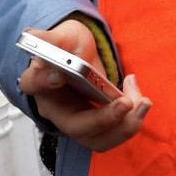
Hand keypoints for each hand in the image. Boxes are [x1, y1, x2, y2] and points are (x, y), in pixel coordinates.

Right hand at [19, 19, 151, 152]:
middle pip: (75, 127)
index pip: (34, 85)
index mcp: (39, 83)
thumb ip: (49, 37)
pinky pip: (113, 133)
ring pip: (98, 139)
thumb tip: (31, 35)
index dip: (44, 82)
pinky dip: (131, 121)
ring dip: (124, 127)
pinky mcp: (97, 125)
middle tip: (125, 103)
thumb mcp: (61, 35)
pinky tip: (141, 100)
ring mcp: (78, 121)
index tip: (59, 76)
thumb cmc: (67, 47)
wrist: (81, 55)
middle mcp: (56, 109)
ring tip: (143, 103)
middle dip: (103, 119)